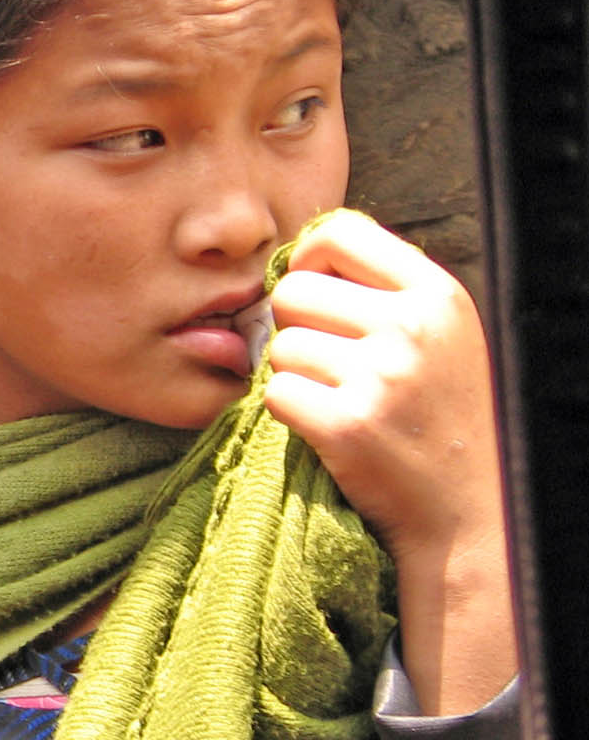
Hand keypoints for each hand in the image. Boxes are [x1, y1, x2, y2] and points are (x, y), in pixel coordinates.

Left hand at [264, 210, 515, 712]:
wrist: (465, 509)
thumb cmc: (440, 415)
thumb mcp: (438, 335)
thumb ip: (381, 291)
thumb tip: (300, 255)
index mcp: (437, 293)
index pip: (339, 230)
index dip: (309, 260)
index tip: (315, 294)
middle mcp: (412, 327)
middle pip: (293, 291)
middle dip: (294, 326)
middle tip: (327, 364)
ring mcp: (380, 377)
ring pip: (278, 346)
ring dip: (292, 374)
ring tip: (337, 399)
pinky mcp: (347, 425)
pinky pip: (273, 393)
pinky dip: (286, 412)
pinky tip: (326, 427)